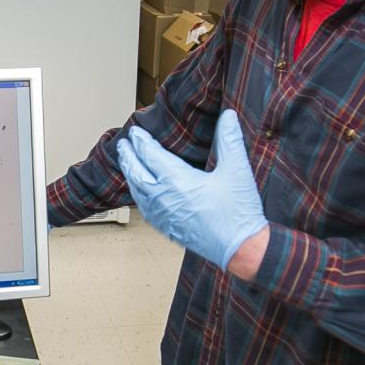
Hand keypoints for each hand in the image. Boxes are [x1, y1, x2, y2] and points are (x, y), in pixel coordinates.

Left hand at [116, 108, 268, 269]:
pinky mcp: (167, 228)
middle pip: (137, 173)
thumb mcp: (237, 170)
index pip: (150, 155)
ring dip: (130, 175)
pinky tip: (140, 192)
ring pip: (137, 192)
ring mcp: (163, 216)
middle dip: (128, 157)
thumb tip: (228, 115)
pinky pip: (144, 208)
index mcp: (177, 181)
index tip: (136, 132)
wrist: (241, 249)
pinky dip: (138, 195)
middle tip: (123, 145)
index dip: (141, 141)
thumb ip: (230, 140)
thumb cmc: (238, 213)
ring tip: (127, 164)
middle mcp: (164, 198)